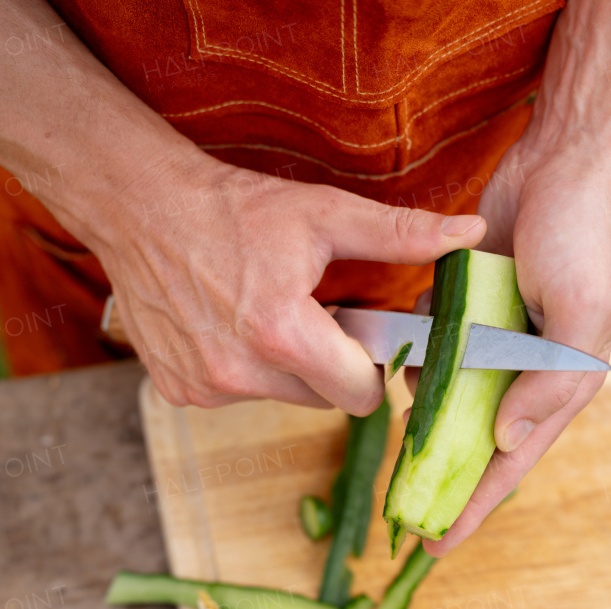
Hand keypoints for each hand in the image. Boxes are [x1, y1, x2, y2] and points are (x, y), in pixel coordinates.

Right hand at [84, 150, 485, 415]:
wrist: (140, 207)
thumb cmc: (234, 208)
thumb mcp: (323, 214)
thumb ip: (400, 234)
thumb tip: (469, 233)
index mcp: (281, 334)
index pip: (360, 397)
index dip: (369, 367)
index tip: (360, 333)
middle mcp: (239, 373)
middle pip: (322, 399)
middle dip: (327, 364)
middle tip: (310, 312)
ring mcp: (204, 387)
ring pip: (280, 398)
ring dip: (284, 366)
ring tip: (264, 310)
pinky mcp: (177, 392)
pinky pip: (236, 394)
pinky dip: (242, 367)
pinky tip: (227, 323)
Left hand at [421, 150, 610, 555]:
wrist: (565, 161)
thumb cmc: (585, 237)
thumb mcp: (582, 315)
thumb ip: (550, 383)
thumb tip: (507, 442)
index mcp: (561, 380)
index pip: (514, 461)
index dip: (476, 505)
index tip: (437, 543)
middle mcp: (528, 366)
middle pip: (478, 438)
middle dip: (444, 475)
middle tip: (403, 512)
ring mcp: (498, 335)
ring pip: (453, 392)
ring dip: (426, 410)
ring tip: (398, 429)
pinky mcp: (471, 302)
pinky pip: (439, 342)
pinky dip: (421, 354)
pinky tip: (402, 361)